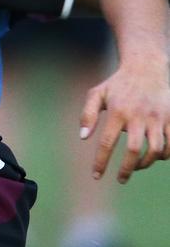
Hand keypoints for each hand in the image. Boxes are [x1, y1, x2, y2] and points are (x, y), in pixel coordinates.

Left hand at [80, 64, 169, 182]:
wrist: (146, 67)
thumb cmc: (118, 84)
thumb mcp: (97, 94)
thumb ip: (88, 114)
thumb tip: (83, 137)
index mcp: (118, 111)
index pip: (107, 142)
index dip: (101, 162)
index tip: (96, 176)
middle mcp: (138, 115)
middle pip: (134, 150)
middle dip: (127, 169)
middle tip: (121, 179)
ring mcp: (157, 117)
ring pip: (155, 149)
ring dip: (145, 163)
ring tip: (136, 167)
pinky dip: (165, 155)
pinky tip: (156, 157)